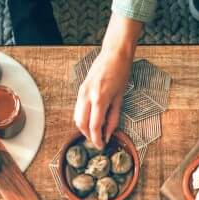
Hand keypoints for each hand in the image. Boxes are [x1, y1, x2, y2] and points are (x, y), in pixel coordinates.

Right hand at [74, 18, 139, 147]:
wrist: (114, 54)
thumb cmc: (121, 73)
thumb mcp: (120, 98)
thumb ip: (113, 117)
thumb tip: (109, 133)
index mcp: (99, 99)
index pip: (94, 126)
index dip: (97, 139)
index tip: (101, 145)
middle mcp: (87, 96)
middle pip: (81, 124)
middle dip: (88, 135)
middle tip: (98, 141)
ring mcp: (81, 92)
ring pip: (77, 117)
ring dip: (84, 127)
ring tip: (95, 132)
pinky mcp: (80, 89)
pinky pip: (78, 108)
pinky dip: (83, 117)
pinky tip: (92, 119)